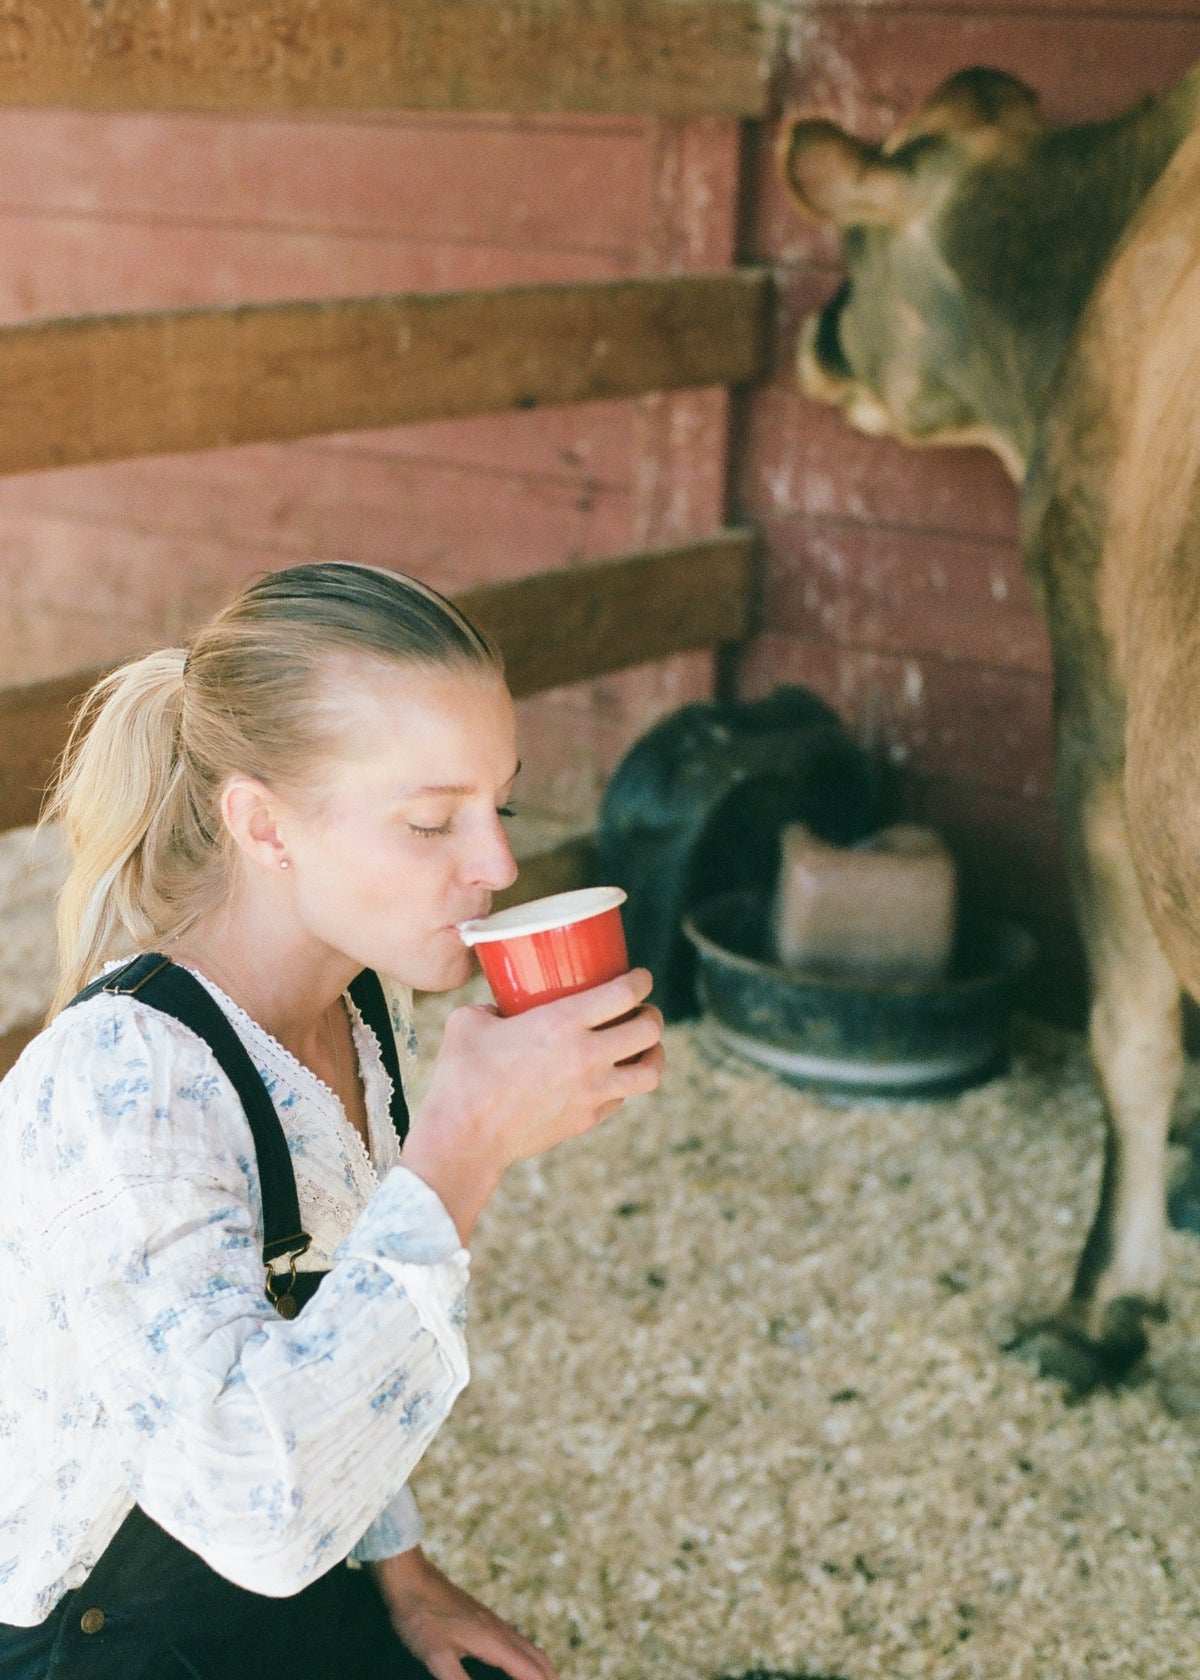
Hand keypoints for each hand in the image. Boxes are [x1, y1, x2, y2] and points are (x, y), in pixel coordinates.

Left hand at [370, 1546, 558, 1679]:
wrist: (409, 1578)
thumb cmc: (421, 1617)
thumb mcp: (437, 1658)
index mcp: (494, 1641)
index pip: (531, 1673)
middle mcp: (500, 1630)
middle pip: (538, 1659)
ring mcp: (492, 1622)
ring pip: (529, 1648)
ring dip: (542, 1669)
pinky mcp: (483, 1618)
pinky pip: (516, 1641)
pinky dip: (528, 1658)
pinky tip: (515, 1664)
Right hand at [401, 969, 664, 1241]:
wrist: (464, 1139)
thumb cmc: (461, 1077)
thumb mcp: (468, 1021)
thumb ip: (491, 1005)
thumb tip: (501, 1007)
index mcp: (562, 1023)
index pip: (624, 993)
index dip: (640, 981)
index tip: (639, 977)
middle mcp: (587, 1056)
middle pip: (649, 1029)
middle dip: (651, 1014)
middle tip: (641, 1010)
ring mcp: (592, 1092)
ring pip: (651, 1071)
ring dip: (653, 1053)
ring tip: (643, 1046)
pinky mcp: (588, 1119)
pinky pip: (624, 1097)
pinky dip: (624, 1084)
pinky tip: (611, 1077)